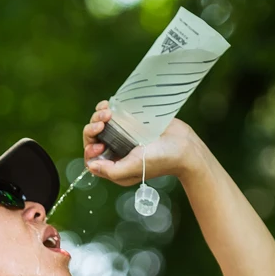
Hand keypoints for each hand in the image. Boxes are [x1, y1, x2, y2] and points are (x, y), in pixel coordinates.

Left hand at [82, 100, 204, 185]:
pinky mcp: (130, 123)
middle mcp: (116, 153)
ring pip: (99, 126)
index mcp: (115, 167)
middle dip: (91, 130)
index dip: (89, 150)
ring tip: (107, 112)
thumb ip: (111, 170)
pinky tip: (108, 105)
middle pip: (93, 140)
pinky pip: (111, 115)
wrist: (185, 144)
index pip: (91, 160)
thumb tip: (91, 165)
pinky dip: (105, 109)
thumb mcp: (135, 167)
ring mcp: (123, 137)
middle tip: (101, 123)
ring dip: (97, 117)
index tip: (99, 144)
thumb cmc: (162, 159)